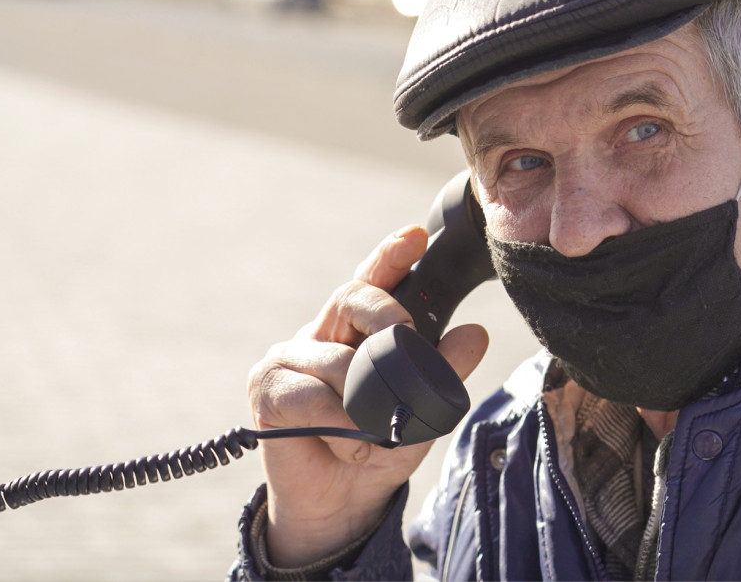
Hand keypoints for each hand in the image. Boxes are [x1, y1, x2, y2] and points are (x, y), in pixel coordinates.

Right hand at [247, 225, 488, 567]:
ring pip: (338, 361)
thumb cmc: (377, 447)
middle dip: (387, 315)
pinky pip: (312, 398)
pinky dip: (340, 426)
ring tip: (374, 435)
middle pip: (351, 298)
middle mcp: (319, 334)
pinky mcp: (266, 391)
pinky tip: (345, 444)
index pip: (372, 282)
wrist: (342, 505)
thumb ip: (444, 371)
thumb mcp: (422, 409)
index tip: (415, 235)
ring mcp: (287, 358)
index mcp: (354, 330)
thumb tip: (474, 333)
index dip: (390, 256)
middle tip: (409, 337)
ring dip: (365, 405)